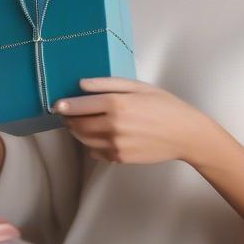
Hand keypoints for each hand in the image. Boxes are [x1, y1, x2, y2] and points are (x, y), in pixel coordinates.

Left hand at [53, 77, 219, 166]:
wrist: (186, 135)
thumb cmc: (164, 105)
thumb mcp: (137, 86)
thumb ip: (107, 84)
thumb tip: (81, 84)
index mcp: (116, 104)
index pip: (77, 106)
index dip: (63, 106)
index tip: (57, 105)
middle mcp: (113, 126)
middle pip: (76, 125)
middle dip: (68, 119)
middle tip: (67, 113)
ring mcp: (116, 145)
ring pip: (83, 139)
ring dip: (77, 131)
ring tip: (82, 122)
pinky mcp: (120, 158)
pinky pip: (95, 152)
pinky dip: (91, 144)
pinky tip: (100, 135)